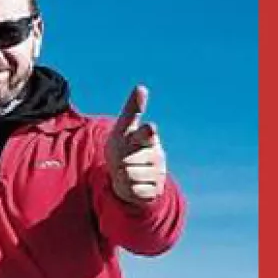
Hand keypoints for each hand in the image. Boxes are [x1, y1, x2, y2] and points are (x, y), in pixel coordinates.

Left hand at [105, 85, 166, 203]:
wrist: (127, 175)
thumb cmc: (125, 146)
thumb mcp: (123, 129)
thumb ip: (132, 110)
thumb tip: (141, 87)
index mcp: (148, 137)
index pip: (145, 133)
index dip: (146, 132)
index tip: (149, 127)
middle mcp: (156, 154)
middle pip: (128, 160)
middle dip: (120, 162)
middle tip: (123, 159)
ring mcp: (157, 172)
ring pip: (130, 175)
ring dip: (122, 175)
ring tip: (126, 171)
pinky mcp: (155, 190)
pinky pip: (135, 190)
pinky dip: (128, 188)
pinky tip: (133, 183)